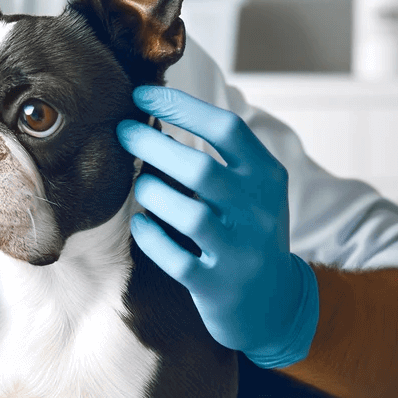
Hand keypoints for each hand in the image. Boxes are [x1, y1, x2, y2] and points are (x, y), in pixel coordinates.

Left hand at [116, 85, 318, 368]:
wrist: (274, 303)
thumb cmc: (248, 231)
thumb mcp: (253, 188)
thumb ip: (222, 155)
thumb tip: (159, 107)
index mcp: (268, 177)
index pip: (227, 129)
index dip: (181, 106)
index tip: (142, 94)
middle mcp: (258, 212)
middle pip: (201, 169)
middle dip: (153, 144)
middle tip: (122, 131)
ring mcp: (240, 252)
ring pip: (188, 215)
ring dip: (152, 192)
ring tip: (139, 183)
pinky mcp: (217, 286)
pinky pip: (175, 258)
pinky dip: (151, 236)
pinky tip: (141, 223)